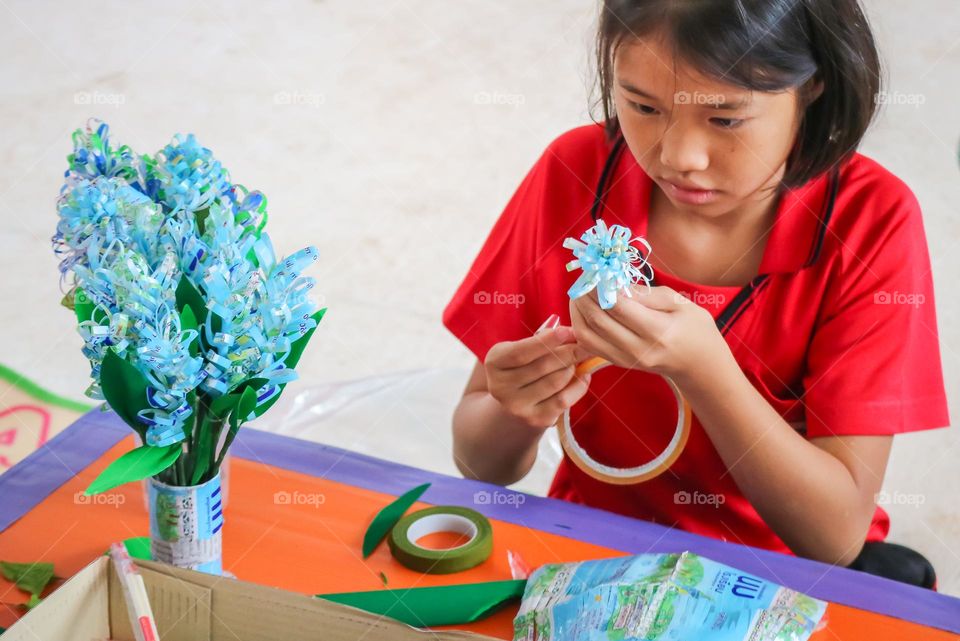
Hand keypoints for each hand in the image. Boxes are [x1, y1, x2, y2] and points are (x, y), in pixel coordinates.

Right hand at [484, 321, 592, 428]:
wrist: (514, 400)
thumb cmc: (523, 365)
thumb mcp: (521, 348)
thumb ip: (541, 339)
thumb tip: (572, 334)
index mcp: (494, 362)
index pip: (521, 352)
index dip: (546, 341)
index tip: (568, 331)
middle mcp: (501, 387)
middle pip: (542, 366)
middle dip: (569, 352)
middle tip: (588, 343)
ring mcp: (517, 406)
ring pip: (555, 382)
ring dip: (573, 367)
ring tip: (582, 358)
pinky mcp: (535, 419)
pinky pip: (563, 400)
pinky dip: (578, 386)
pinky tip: (584, 375)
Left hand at [569, 285, 730, 385]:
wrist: (697, 364)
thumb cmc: (694, 328)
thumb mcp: (679, 303)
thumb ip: (646, 294)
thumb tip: (615, 283)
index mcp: (657, 331)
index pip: (617, 306)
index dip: (601, 285)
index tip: (597, 270)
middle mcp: (637, 349)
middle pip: (597, 320)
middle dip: (585, 295)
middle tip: (585, 277)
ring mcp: (625, 359)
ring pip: (586, 333)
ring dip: (577, 310)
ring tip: (580, 291)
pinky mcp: (617, 362)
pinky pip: (588, 344)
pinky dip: (579, 324)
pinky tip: (582, 308)